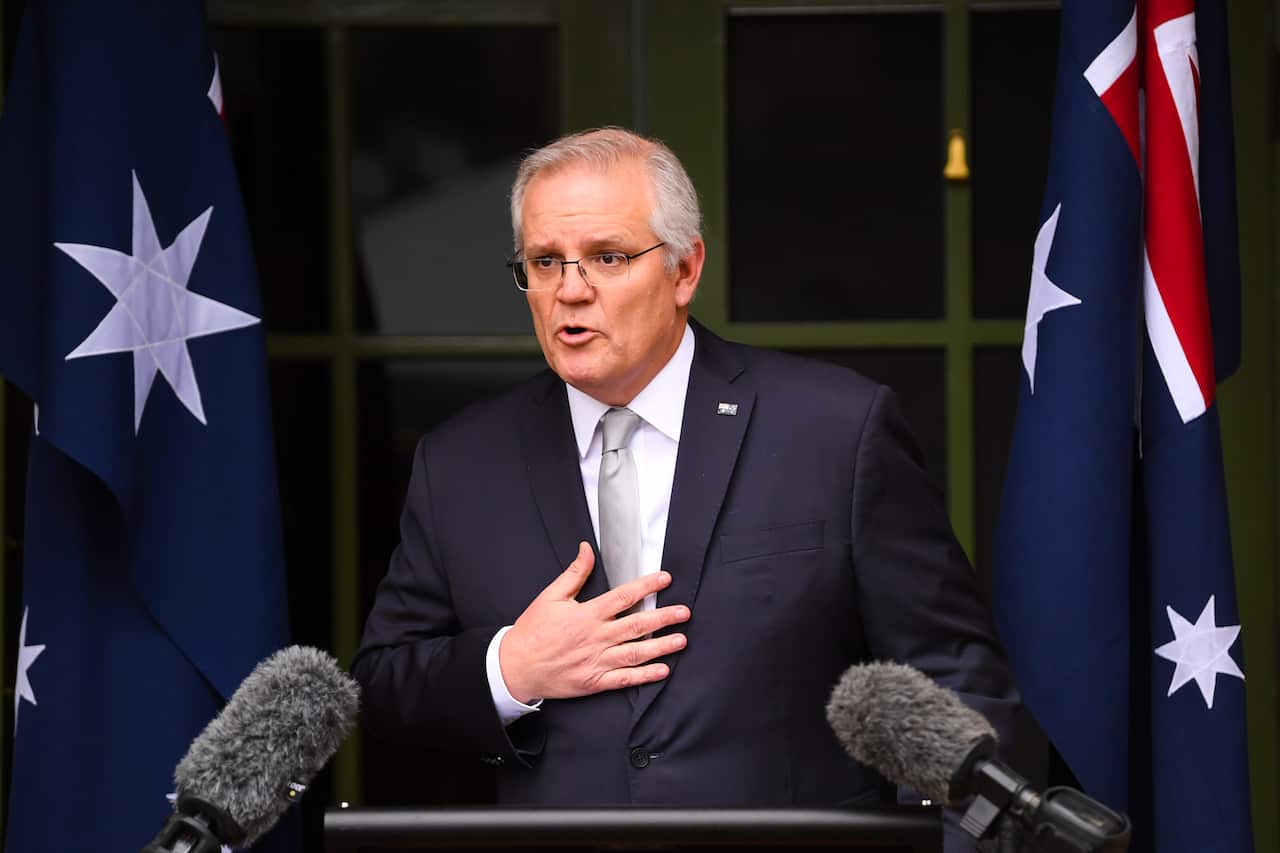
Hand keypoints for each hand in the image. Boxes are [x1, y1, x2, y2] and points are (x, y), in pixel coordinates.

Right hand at [499, 541, 690, 702]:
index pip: (623, 597)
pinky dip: (644, 676)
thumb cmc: (532, 631)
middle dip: (664, 618)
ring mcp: (596, 661)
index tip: (665, 579)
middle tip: (684, 612)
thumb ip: (574, 574)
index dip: (646, 587)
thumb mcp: (550, 596)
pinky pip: (624, 679)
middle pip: (636, 625)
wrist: (515, 667)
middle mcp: (596, 637)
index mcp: (587, 614)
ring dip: (661, 646)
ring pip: (636, 653)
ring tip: (682, 639)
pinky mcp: (594, 681)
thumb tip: (587, 549)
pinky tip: (663, 671)